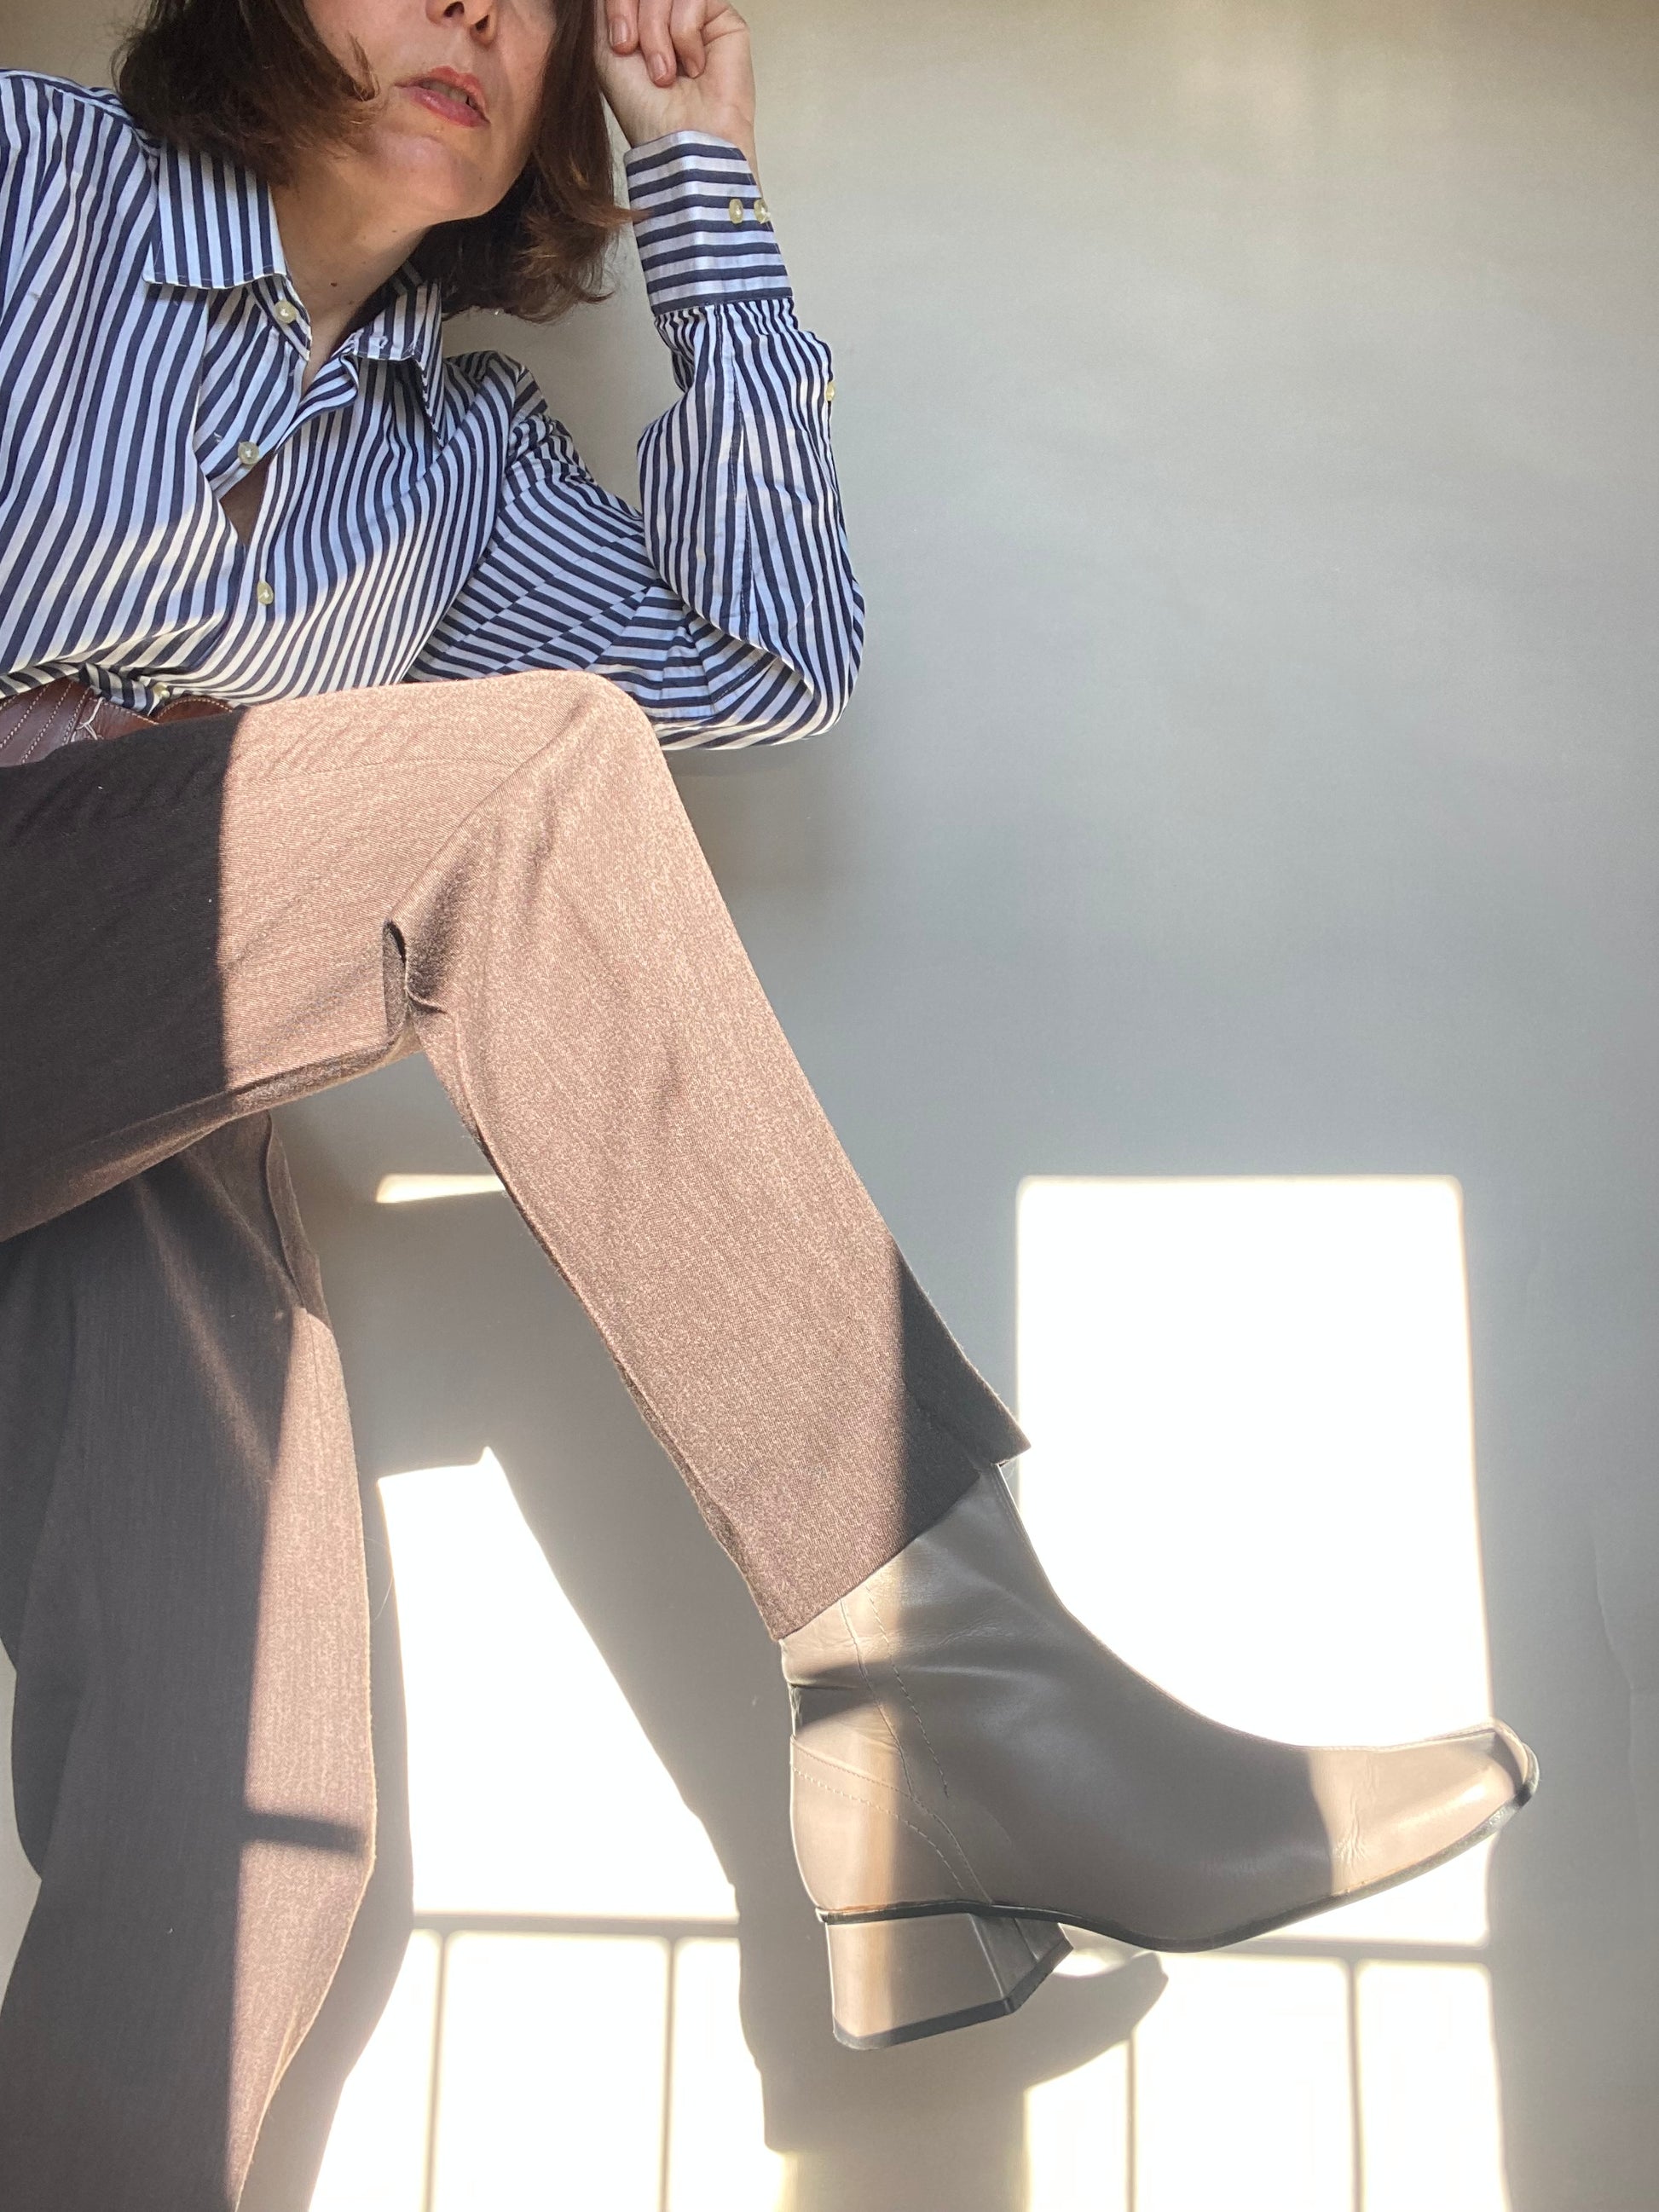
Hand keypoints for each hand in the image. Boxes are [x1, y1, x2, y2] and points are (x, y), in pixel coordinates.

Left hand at [596, 0, 757, 171]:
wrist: (680, 142)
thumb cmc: (645, 112)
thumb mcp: (604, 50)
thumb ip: (604, 7)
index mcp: (639, 22)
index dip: (617, 5)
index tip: (620, 44)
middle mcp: (667, 18)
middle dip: (633, 14)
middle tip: (633, 50)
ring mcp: (697, 18)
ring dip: (657, 31)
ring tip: (665, 73)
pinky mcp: (724, 22)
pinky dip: (685, 35)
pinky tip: (694, 69)